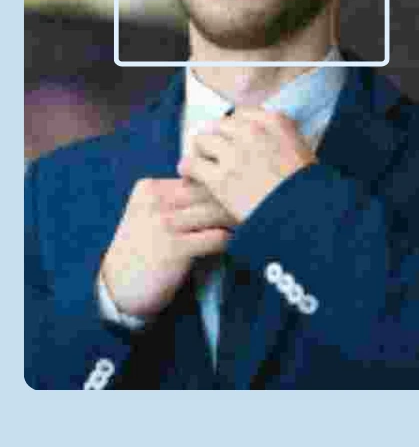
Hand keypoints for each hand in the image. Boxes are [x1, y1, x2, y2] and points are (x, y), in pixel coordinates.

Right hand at [99, 177, 233, 317]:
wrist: (118, 288)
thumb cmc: (143, 249)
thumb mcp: (150, 214)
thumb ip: (177, 198)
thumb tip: (222, 185)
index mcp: (150, 188)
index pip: (197, 176)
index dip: (222, 184)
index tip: (241, 191)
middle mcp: (156, 202)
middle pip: (208, 190)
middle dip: (233, 198)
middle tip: (253, 206)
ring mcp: (165, 224)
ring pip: (216, 210)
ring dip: (235, 218)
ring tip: (247, 222)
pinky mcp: (175, 248)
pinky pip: (217, 237)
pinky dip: (229, 240)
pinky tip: (233, 243)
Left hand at [177, 108, 315, 222]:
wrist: (302, 213)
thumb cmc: (307, 188)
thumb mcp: (303, 151)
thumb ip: (281, 139)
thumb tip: (266, 143)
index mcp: (275, 122)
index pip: (243, 114)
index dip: (236, 128)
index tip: (234, 139)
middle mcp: (252, 131)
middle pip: (220, 124)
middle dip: (217, 138)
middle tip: (216, 153)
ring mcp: (234, 153)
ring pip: (202, 140)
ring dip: (201, 152)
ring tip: (200, 164)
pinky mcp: (219, 177)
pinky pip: (191, 164)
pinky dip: (188, 169)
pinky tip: (190, 177)